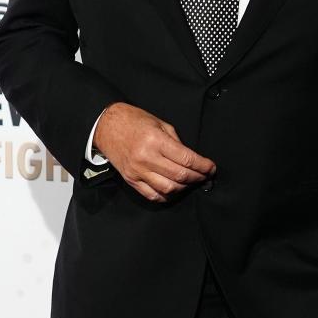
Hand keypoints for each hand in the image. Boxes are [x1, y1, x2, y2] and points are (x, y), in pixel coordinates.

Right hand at [93, 101, 215, 202]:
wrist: (106, 126)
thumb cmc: (133, 121)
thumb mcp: (159, 123)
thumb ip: (176, 142)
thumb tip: (191, 158)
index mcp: (155, 140)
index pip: (186, 159)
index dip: (203, 166)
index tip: (211, 168)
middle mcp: (146, 157)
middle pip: (180, 176)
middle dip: (197, 177)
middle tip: (204, 176)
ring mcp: (138, 171)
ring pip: (168, 188)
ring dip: (184, 187)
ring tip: (190, 182)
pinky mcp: (131, 180)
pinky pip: (152, 195)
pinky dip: (166, 195)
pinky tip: (173, 189)